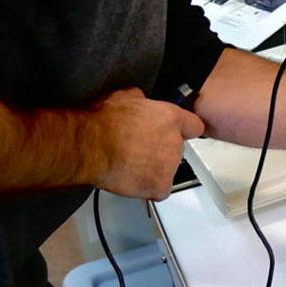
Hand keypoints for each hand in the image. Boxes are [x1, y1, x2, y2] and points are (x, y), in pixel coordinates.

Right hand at [89, 87, 205, 200]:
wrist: (90, 146)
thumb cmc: (103, 122)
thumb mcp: (125, 96)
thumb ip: (143, 100)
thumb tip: (142, 101)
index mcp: (171, 118)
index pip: (194, 126)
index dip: (184, 130)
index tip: (176, 134)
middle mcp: (175, 141)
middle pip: (177, 149)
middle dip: (162, 151)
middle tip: (141, 151)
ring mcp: (169, 165)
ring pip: (168, 170)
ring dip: (155, 169)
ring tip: (132, 165)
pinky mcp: (160, 185)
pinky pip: (160, 190)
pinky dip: (149, 189)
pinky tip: (134, 181)